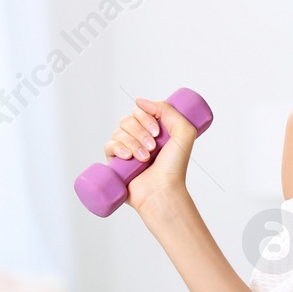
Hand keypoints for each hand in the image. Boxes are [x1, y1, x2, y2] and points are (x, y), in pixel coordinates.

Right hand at [102, 96, 197, 214]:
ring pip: (118, 131)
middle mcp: (139, 137)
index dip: (146, 117)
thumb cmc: (175, 166)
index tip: (157, 132)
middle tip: (152, 147)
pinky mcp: (114, 161)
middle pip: (128, 119)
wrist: (162, 190)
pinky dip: (118, 148)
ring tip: (144, 158)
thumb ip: (169, 110)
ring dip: (133, 143)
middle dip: (140, 132)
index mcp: (153, 129)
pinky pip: (108, 145)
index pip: (140, 110)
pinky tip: (128, 158)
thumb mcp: (184, 132)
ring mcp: (126, 149)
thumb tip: (140, 101)